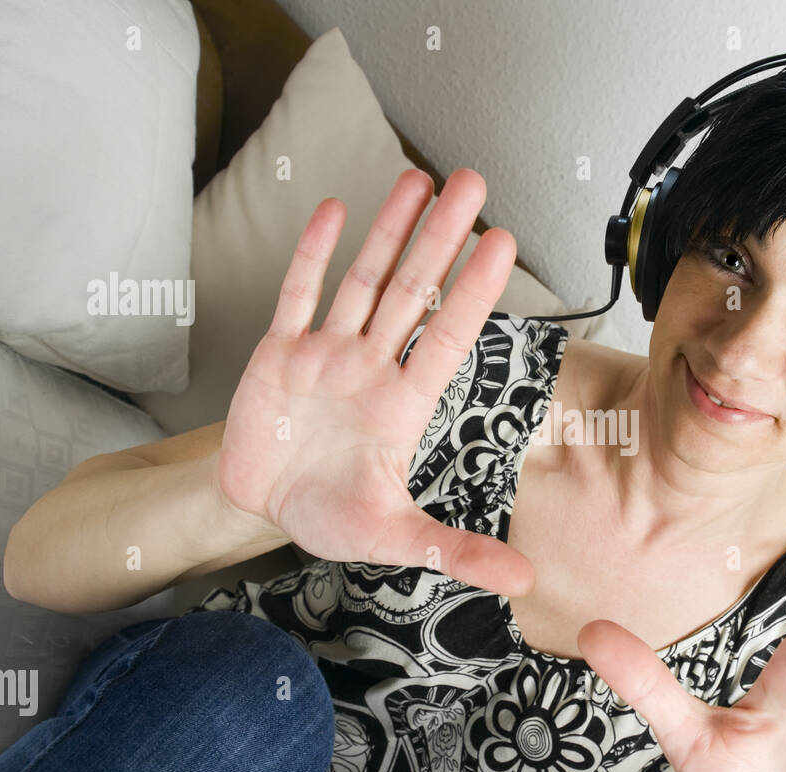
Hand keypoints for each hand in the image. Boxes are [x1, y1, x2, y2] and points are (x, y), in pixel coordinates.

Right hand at [216, 169, 534, 596]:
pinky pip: (296, 294)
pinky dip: (311, 254)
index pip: (447, 335)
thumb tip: (525, 579)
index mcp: (402, 405)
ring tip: (417, 178)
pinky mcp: (277, 354)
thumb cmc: (330, 516)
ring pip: (362, 279)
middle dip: (440, 237)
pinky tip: (334, 210)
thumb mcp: (394, 537)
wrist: (260, 508)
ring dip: (388, 230)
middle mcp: (371, 368)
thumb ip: (454, 550)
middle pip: (411, 291)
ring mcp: (325, 354)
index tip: (503, 242)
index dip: (472, 290)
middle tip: (472, 181)